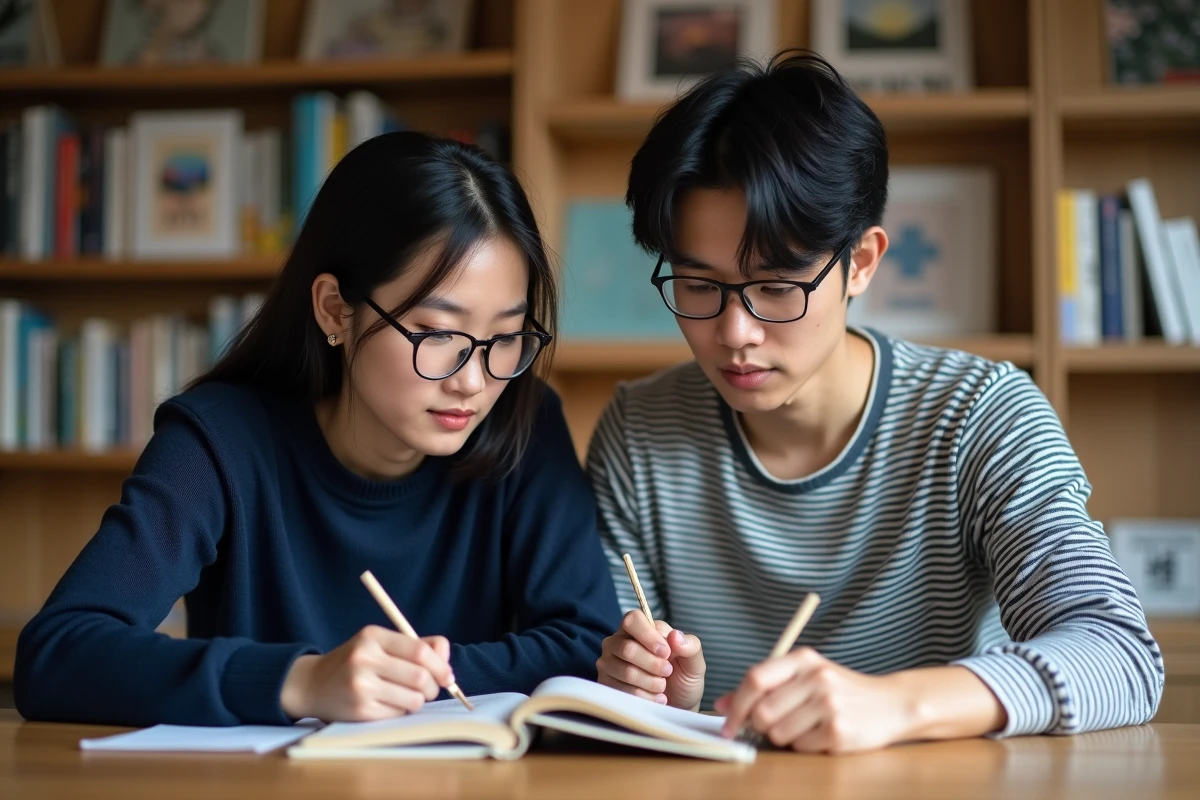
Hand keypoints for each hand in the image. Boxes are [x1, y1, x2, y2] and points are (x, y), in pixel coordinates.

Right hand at [280, 625, 453, 721]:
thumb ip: (415, 645)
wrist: (312, 684)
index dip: (440, 666)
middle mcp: (365, 659)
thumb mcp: (380, 644)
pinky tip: (388, 703)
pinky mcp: (359, 710)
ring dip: (417, 701)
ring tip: (406, 696)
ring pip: (412, 699)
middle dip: (432, 687)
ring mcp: (360, 686)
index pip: (419, 651)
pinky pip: (397, 714)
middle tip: (429, 689)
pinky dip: (401, 710)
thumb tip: (445, 656)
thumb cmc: (355, 662)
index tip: (447, 676)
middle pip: (419, 677)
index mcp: (373, 636)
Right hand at [596, 610, 705, 709]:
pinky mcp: (606, 684)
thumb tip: (675, 635)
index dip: (649, 636)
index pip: (633, 619)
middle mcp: (618, 642)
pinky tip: (655, 698)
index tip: (666, 653)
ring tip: (662, 686)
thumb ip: (690, 645)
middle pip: (628, 649)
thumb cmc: (683, 679)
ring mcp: (609, 663)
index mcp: (639, 628)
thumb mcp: (694, 662)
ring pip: (626, 671)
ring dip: (651, 683)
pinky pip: (622, 691)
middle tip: (668, 672)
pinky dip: (645, 697)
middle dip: (654, 665)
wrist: (677, 707)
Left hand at [715, 648, 910, 753]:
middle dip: (760, 726)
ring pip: (778, 733)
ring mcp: (829, 705)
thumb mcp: (805, 677)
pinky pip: (800, 747)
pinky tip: (821, 734)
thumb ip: (765, 687)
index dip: (735, 704)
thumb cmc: (841, 690)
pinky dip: (804, 746)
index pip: (755, 678)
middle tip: (774, 726)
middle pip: (762, 712)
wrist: (892, 703)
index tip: (727, 724)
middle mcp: (816, 678)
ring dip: (784, 737)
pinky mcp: (839, 731)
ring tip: (805, 726)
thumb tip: (722, 704)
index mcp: (803, 659)